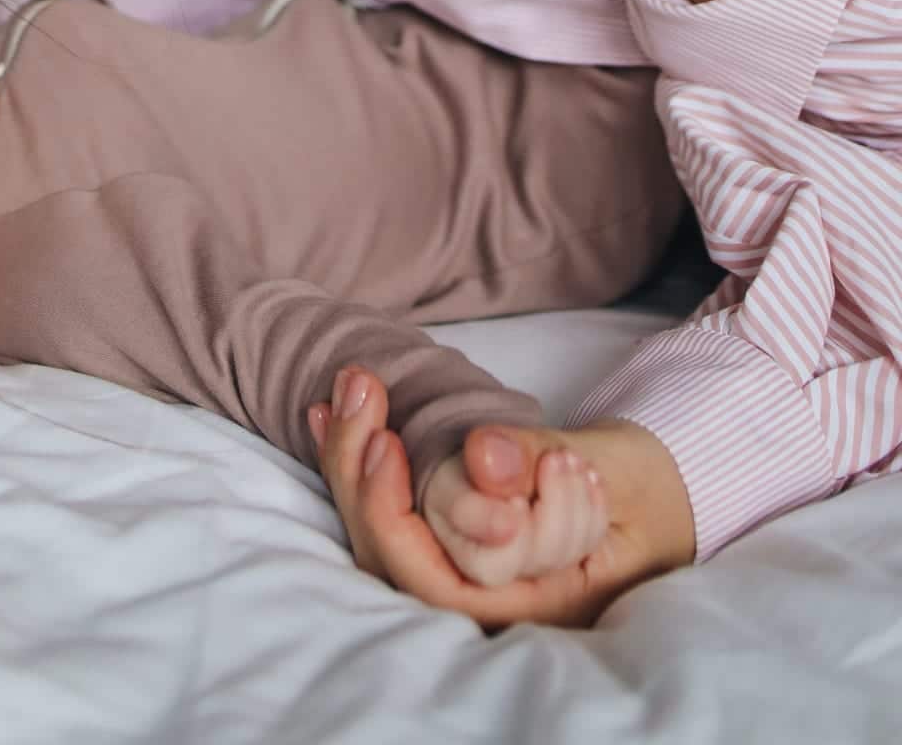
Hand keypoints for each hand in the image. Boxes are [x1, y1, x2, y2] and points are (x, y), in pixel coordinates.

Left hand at [309, 366, 695, 628]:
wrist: (657, 491)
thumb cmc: (648, 489)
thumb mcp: (615, 468)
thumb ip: (547, 464)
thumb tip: (482, 454)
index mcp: (541, 604)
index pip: (448, 586)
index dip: (410, 519)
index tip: (401, 440)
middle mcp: (493, 603)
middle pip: (399, 565)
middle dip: (363, 477)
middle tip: (361, 391)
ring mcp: (466, 575)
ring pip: (385, 540)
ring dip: (353, 460)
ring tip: (351, 386)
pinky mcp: (448, 540)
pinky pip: (391, 513)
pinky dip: (359, 460)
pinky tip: (333, 409)